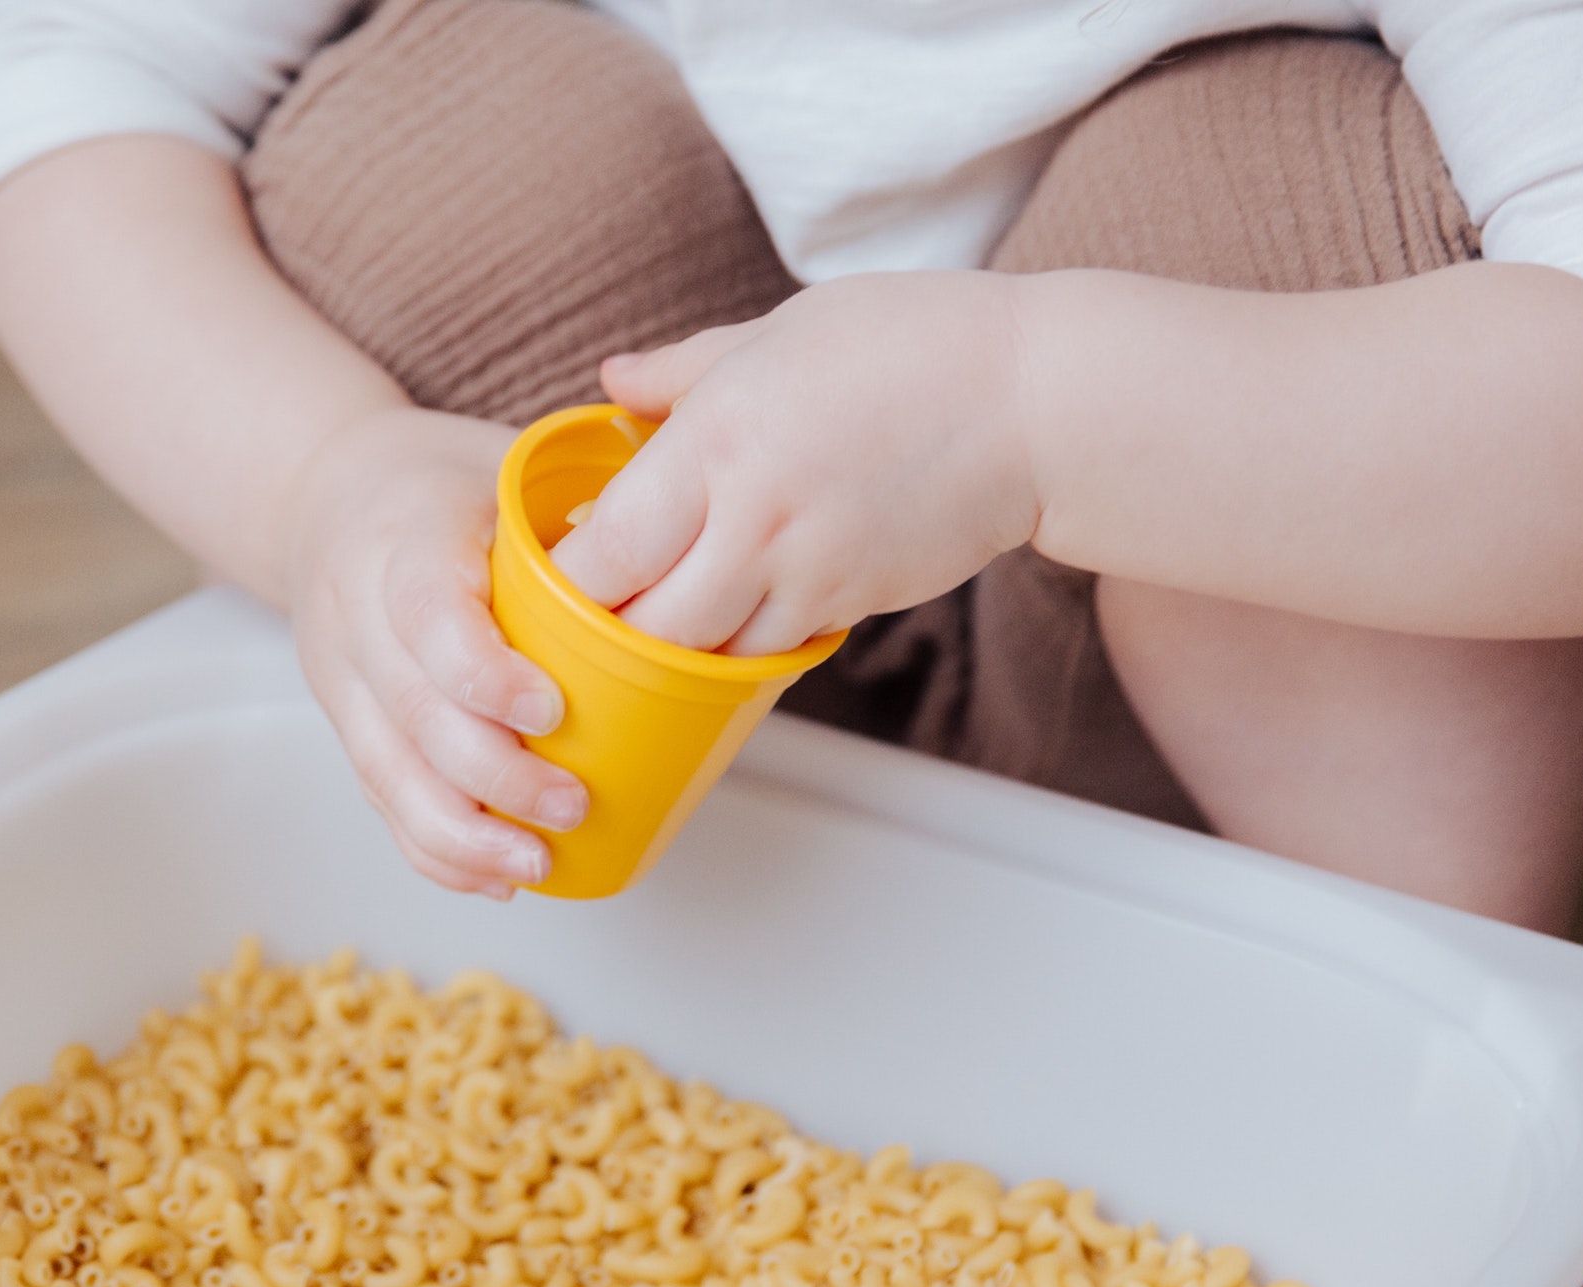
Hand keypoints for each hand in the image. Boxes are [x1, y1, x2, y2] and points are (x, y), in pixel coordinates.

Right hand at [279, 406, 588, 898]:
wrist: (328, 494)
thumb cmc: (440, 483)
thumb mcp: (504, 464)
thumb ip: (584, 507)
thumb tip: (697, 554)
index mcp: (405, 539)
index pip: (429, 615)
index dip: (483, 674)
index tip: (550, 712)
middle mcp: (357, 612)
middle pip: (413, 712)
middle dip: (494, 776)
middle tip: (571, 806)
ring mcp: (343, 676)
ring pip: (388, 772)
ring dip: (464, 833)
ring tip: (535, 862)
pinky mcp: (345, 723)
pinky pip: (381, 798)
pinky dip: (435, 848)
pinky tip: (493, 873)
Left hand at [552, 272, 1041, 653]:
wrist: (1033, 403)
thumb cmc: (910, 344)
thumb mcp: (779, 331)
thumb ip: (682, 371)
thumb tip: (612, 382)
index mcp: (716, 438)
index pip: (608, 548)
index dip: (564, 580)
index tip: (548, 572)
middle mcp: (752, 519)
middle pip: (645, 628)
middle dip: (606, 635)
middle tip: (587, 618)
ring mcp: (805, 573)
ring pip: (705, 658)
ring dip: (671, 653)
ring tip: (651, 626)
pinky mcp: (850, 604)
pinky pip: (770, 653)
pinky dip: (738, 648)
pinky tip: (729, 619)